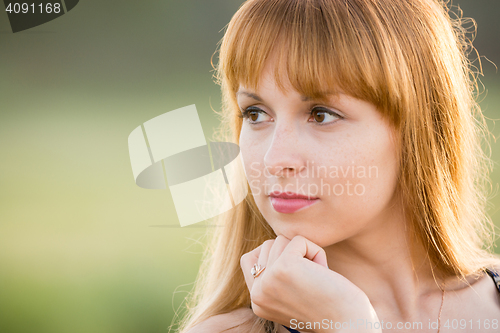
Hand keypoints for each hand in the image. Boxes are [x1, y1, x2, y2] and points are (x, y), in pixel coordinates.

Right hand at [240, 235, 380, 332]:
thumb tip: (275, 243)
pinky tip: (323, 273)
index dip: (273, 257)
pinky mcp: (284, 266)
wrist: (348, 327)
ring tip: (317, 277)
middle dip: (292, 254)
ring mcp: (268, 280)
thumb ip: (275, 276)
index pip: (249, 261)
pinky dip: (316, 251)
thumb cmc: (329, 309)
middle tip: (310, 279)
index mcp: (257, 302)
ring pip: (281, 240)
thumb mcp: (291, 294)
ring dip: (305, 253)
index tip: (296, 274)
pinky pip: (299, 240)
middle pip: (267, 246)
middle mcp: (257, 293)